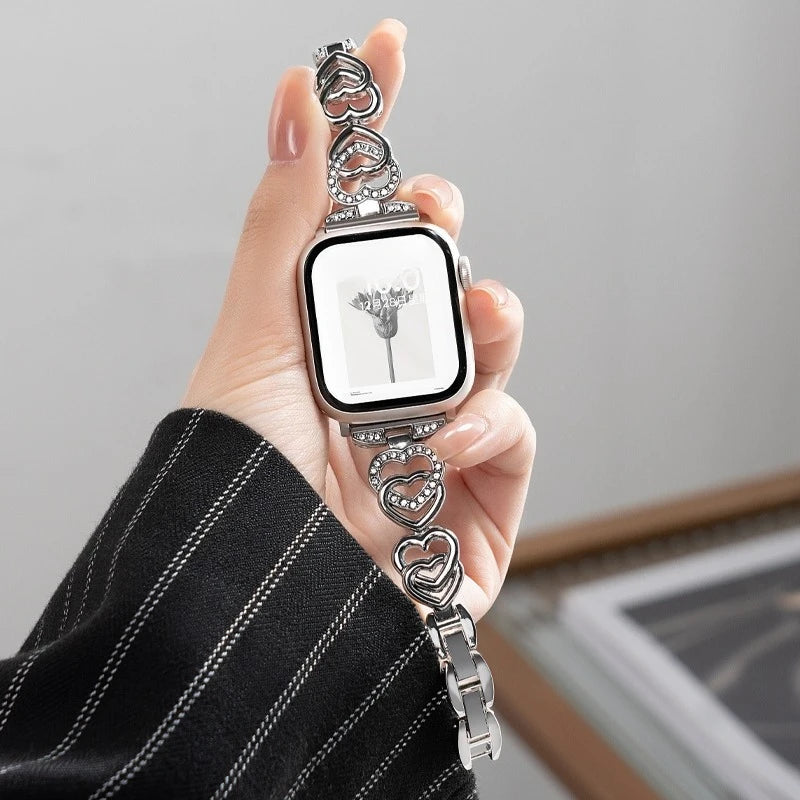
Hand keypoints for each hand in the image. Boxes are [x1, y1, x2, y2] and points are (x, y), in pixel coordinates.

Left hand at [182, 19, 534, 619]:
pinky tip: (443, 438)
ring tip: (474, 316)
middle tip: (431, 209)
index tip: (386, 52)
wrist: (261, 609)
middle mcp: (380, 383)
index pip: (361, 229)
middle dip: (443, 232)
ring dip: (488, 320)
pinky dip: (485, 423)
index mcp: (323, 340)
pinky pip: (513, 432)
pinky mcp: (479, 497)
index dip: (376, 143)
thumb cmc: (243, 483)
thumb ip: (285, 226)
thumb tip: (298, 101)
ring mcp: (433, 437)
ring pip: (493, 349)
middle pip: (437, 279)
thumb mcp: (257, 340)